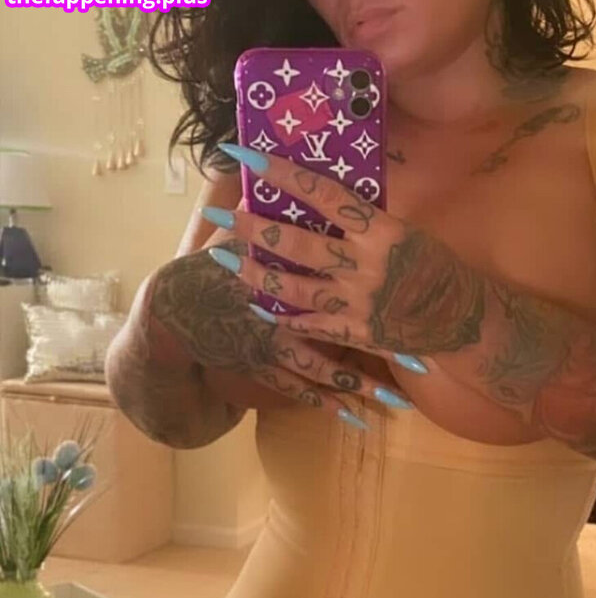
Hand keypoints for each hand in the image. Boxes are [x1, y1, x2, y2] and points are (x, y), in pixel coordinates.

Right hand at [148, 238, 414, 427]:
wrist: (169, 314)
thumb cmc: (202, 271)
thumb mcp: (232, 234)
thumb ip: (267, 214)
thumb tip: (277, 178)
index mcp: (281, 268)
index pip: (338, 278)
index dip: (380, 278)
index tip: (422, 291)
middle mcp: (286, 309)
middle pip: (346, 327)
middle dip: (386, 346)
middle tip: (425, 364)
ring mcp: (275, 344)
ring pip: (328, 367)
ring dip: (363, 386)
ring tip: (397, 405)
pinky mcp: (263, 368)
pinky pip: (301, 389)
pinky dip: (327, 404)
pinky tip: (355, 420)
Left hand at [203, 144, 487, 369]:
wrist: (462, 320)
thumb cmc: (435, 269)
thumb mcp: (406, 233)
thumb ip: (365, 222)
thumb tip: (322, 198)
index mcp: (382, 231)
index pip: (325, 195)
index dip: (284, 175)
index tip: (248, 156)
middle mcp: (366, 266)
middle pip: (299, 244)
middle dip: (256, 230)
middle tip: (223, 216)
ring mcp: (359, 304)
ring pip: (296, 288)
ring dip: (257, 274)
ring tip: (228, 262)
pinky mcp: (357, 333)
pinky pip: (312, 325)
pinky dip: (283, 316)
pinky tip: (259, 305)